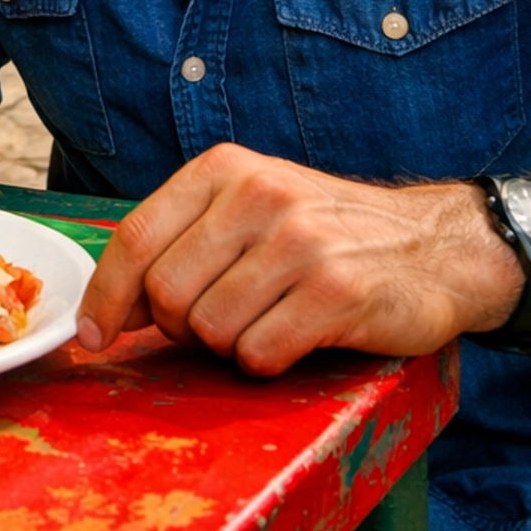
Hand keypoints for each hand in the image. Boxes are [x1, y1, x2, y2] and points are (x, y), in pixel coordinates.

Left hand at [76, 144, 523, 375]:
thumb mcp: (251, 209)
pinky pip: (259, 353)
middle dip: (178, 327)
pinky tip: (296, 337)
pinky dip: (268, 360)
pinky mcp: (336, 292)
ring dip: (229, 346)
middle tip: (216, 324)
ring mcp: (300, 242)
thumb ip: (182, 242)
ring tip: (266, 322)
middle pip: (165, 292)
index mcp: (224, 169)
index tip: (94, 336)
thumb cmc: (327, 235)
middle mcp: (259, 195)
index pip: (135, 237)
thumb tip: (110, 308)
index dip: (105, 297)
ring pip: (209, 329)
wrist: (435, 246)